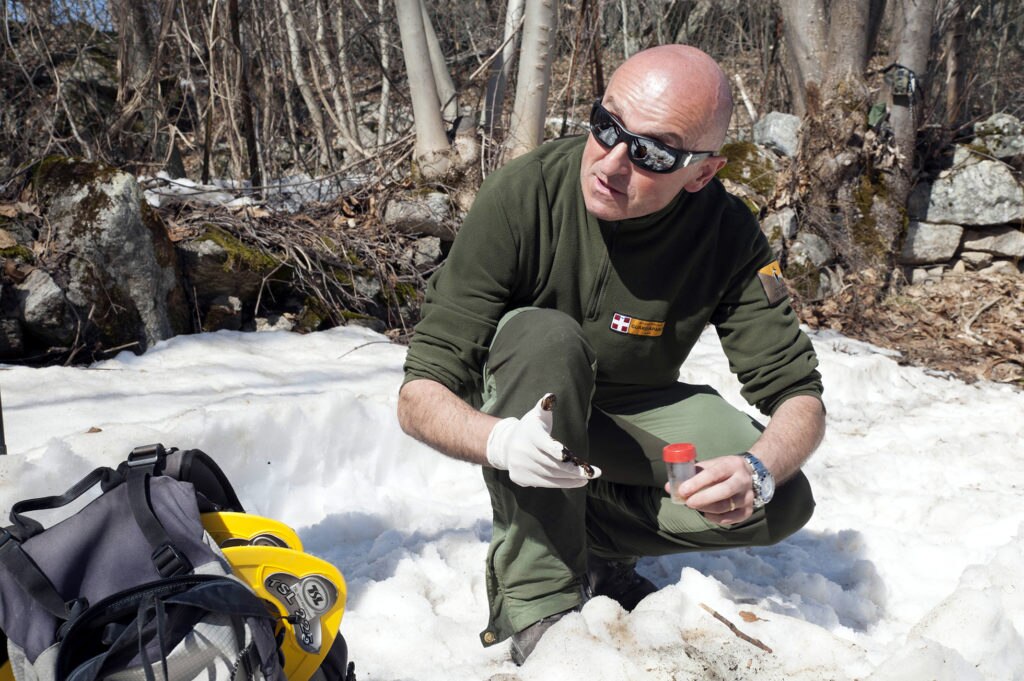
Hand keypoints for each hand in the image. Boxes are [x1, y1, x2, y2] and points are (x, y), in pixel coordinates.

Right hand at [486, 394, 600, 487]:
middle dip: (575, 470)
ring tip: (587, 478)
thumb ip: (545, 406)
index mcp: (529, 434)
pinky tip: (576, 481)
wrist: (506, 444)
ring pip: (550, 476)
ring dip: (571, 479)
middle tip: (594, 473)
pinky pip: (545, 483)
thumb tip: (550, 397)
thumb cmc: (530, 428)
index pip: (546, 444)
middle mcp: (522, 452)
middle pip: (553, 464)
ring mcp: (520, 466)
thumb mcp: (536, 415)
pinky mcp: (520, 478)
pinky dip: (561, 484)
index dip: (559, 452)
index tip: (572, 457)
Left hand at [666, 455, 753, 524]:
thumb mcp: (711, 465)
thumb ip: (691, 474)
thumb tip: (669, 487)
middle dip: (703, 498)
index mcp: (732, 465)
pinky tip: (706, 514)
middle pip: (724, 491)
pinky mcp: (748, 510)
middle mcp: (743, 480)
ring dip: (706, 508)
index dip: (697, 482)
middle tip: (688, 503)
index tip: (682, 490)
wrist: (752, 474)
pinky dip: (716, 518)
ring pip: (726, 506)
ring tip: (694, 506)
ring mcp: (748, 496)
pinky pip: (731, 519)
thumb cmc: (723, 470)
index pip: (715, 473)